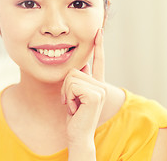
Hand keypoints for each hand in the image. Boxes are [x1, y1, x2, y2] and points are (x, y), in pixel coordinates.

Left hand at [61, 28, 106, 156]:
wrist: (78, 134)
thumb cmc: (74, 116)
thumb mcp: (73, 96)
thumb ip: (78, 80)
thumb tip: (81, 65)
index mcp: (97, 84)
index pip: (98, 61)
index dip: (99, 45)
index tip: (99, 31)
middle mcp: (101, 85)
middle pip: (74, 70)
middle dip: (65, 88)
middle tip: (70, 102)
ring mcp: (100, 90)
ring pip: (71, 77)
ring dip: (66, 94)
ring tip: (73, 106)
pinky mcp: (95, 95)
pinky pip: (72, 86)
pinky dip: (67, 97)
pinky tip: (74, 108)